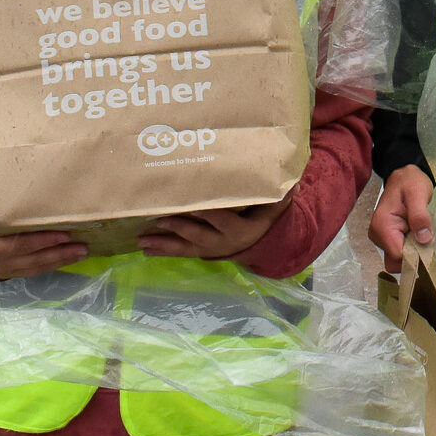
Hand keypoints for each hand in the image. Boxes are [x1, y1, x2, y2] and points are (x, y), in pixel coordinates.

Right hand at [0, 176, 88, 279]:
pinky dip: (53, 265)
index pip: (19, 246)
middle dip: (59, 254)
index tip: (63, 234)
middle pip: (34, 261)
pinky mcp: (11, 273)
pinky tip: (70, 258)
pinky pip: (35, 271)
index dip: (42, 242)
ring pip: (37, 268)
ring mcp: (5, 270)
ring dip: (61, 261)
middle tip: (83, 245)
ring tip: (83, 252)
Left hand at [138, 202, 280, 259]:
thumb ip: (280, 194)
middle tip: (158, 221)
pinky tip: (145, 248)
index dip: (205, 214)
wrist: (261, 240)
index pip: (220, 220)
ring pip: (184, 247)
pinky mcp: (200, 252)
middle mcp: (222, 242)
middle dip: (177, 228)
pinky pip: (180, 253)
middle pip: (197, 235)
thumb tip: (292, 183)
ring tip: (142, 241)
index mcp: (239, 229)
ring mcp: (209, 249)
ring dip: (163, 244)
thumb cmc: (264, 215)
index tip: (190, 206)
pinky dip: (162, 250)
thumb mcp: (275, 205)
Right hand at [369, 165, 434, 272]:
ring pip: (400, 259)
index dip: (415, 254)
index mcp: (382, 226)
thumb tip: (424, 239)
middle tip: (424, 234)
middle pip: (397, 262)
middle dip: (414, 254)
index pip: (398, 256)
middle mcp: (377, 236)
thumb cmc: (410, 182)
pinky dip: (412, 247)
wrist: (404, 176)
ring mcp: (381, 239)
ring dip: (414, 250)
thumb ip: (420, 216)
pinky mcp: (388, 239)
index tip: (426, 239)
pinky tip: (416, 232)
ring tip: (420, 230)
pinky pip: (401, 253)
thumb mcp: (418, 194)